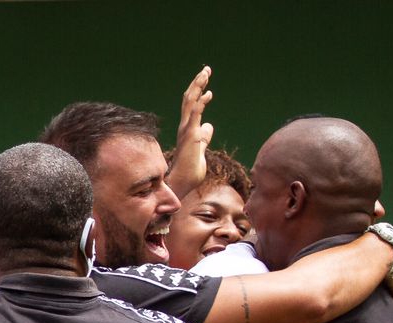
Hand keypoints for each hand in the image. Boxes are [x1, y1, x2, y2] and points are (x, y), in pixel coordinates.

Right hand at [167, 65, 214, 197]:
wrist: (183, 182)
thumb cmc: (191, 169)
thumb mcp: (200, 148)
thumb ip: (204, 136)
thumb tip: (208, 126)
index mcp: (187, 129)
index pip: (192, 106)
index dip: (199, 92)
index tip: (207, 82)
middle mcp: (185, 127)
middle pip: (189, 99)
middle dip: (198, 83)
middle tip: (206, 70)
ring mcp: (187, 131)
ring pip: (190, 103)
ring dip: (198, 87)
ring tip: (205, 74)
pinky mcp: (190, 137)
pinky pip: (194, 117)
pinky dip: (200, 105)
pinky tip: (207, 94)